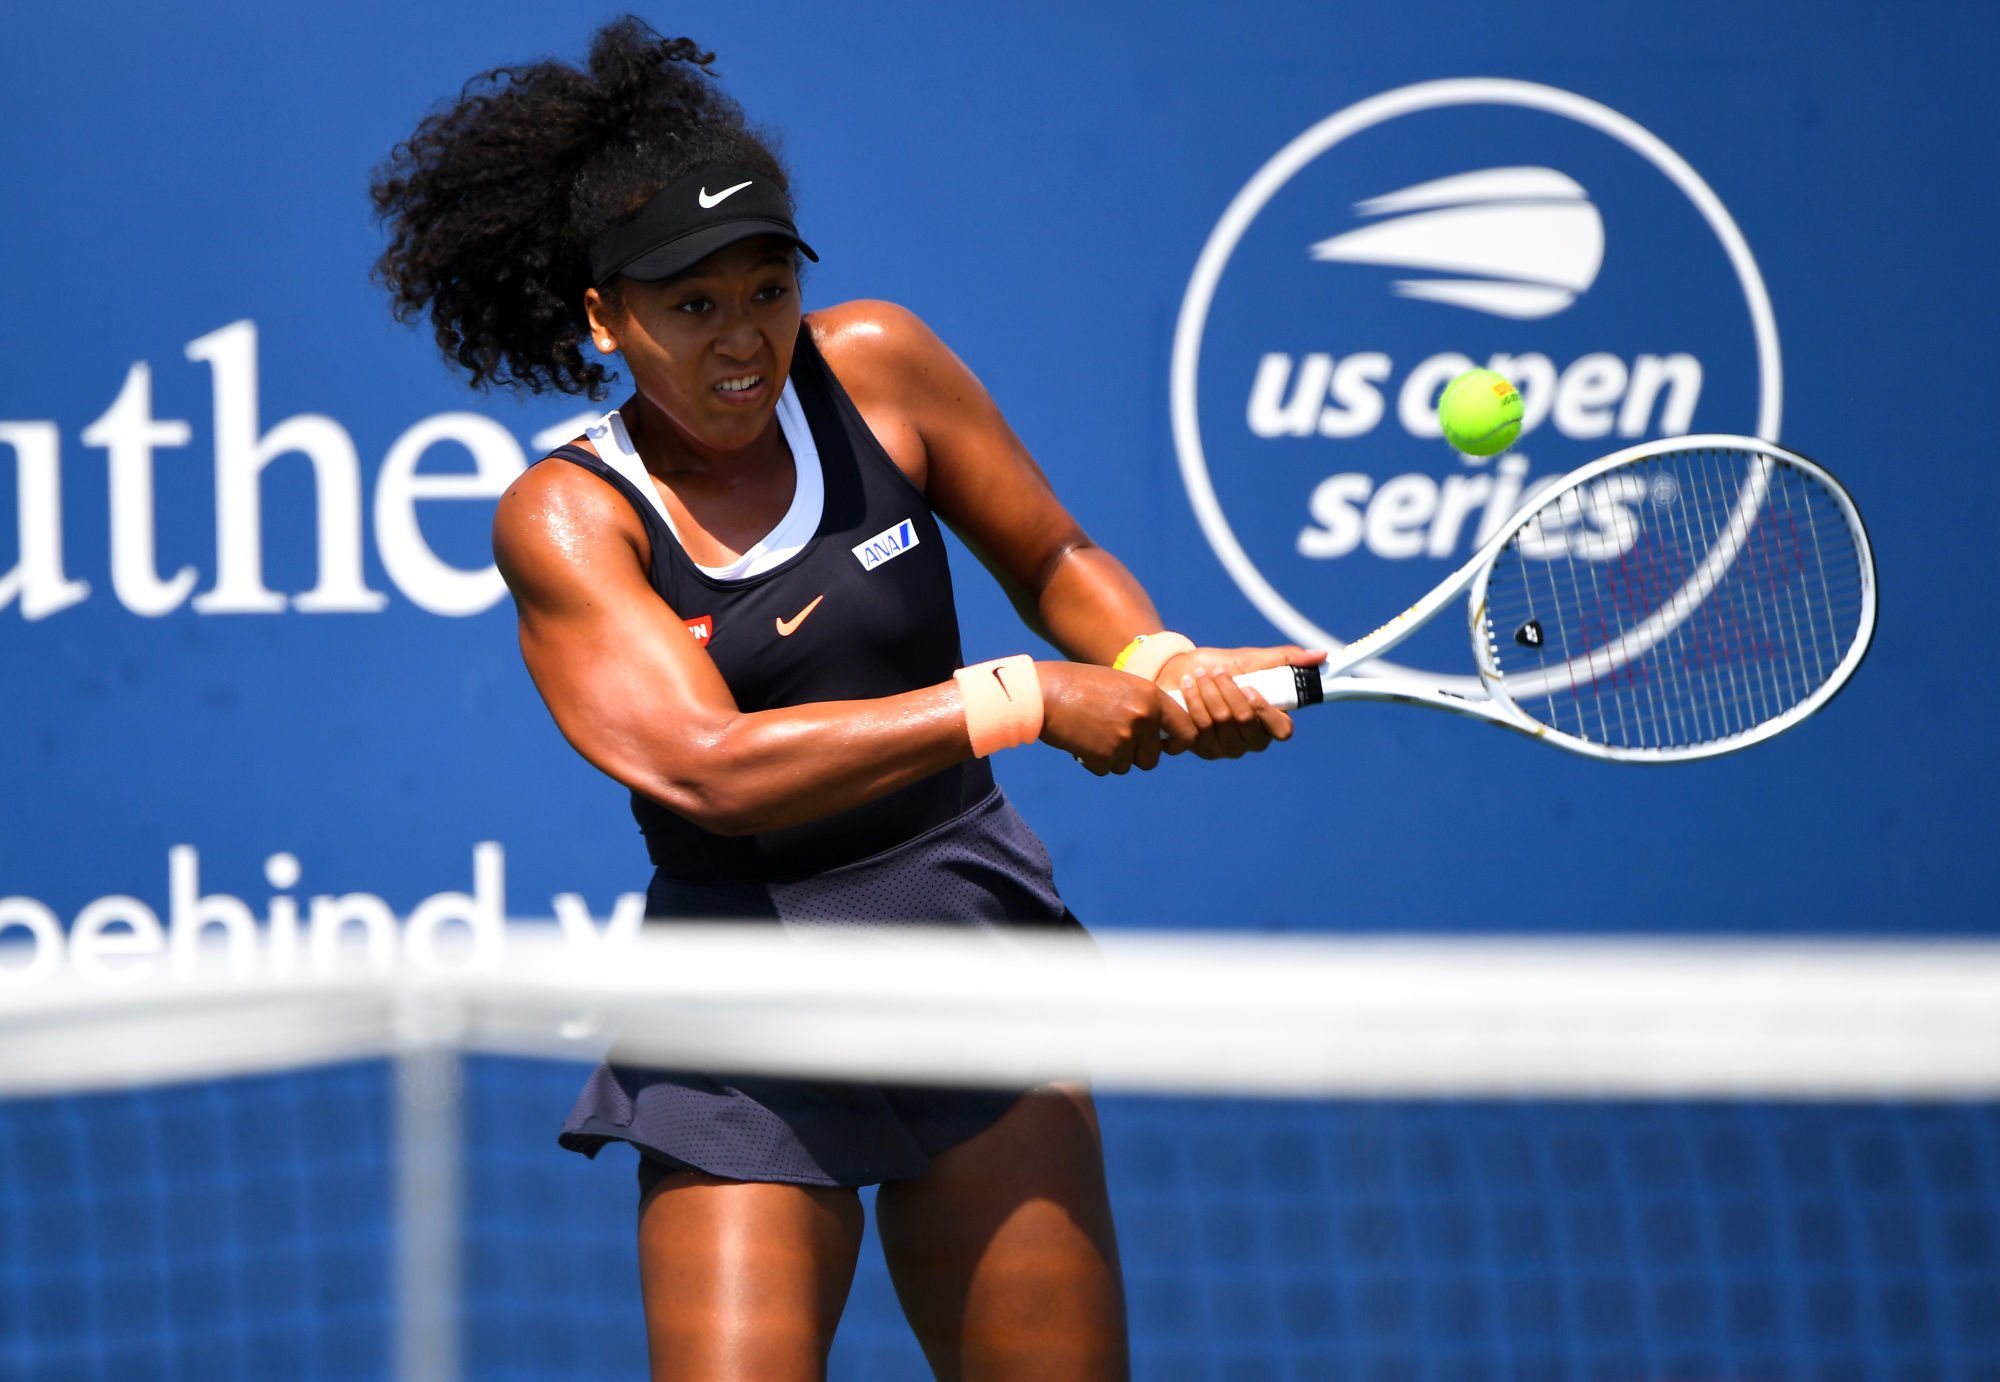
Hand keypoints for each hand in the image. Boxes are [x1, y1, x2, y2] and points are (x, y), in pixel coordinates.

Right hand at [1036, 661, 1196, 774]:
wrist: (1047, 693)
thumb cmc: (1081, 685)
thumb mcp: (1121, 685)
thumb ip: (1144, 705)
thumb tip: (1161, 732)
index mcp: (1152, 697)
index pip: (1186, 730)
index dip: (1178, 743)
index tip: (1167, 747)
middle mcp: (1144, 718)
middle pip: (1152, 758)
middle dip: (1135, 756)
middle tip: (1114, 742)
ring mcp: (1124, 737)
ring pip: (1127, 766)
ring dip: (1112, 758)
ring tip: (1093, 736)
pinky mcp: (1104, 754)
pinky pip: (1106, 769)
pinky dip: (1093, 762)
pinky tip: (1081, 742)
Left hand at [1154, 644, 1323, 759]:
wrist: (1176, 673)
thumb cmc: (1217, 668)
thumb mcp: (1250, 660)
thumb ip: (1284, 659)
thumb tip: (1321, 654)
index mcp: (1268, 722)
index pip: (1282, 731)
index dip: (1266, 711)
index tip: (1249, 688)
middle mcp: (1250, 741)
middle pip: (1245, 722)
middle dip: (1228, 690)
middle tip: (1216, 672)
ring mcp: (1225, 748)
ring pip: (1220, 722)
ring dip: (1208, 692)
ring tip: (1198, 675)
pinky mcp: (1200, 748)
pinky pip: (1198, 728)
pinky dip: (1192, 701)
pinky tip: (1186, 687)